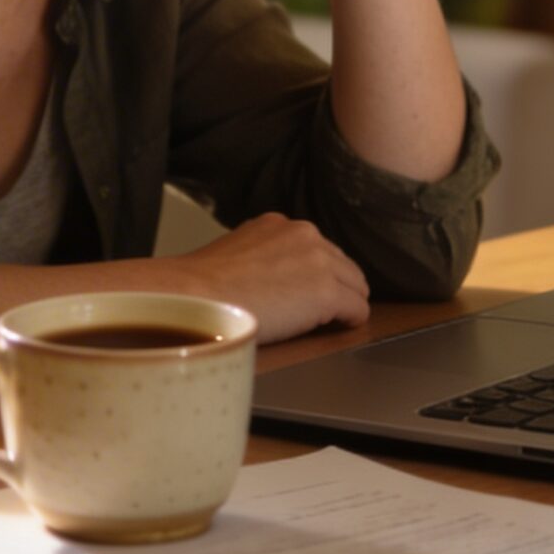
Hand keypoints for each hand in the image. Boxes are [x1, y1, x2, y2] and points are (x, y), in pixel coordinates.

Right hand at [175, 212, 370, 343]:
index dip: (316, 274)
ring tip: (324, 323)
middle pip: (343, 265)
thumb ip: (264, 255)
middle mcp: (305, 234)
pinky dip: (350, 321)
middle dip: (335, 288)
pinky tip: (337, 329)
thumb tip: (275, 275)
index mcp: (281, 225)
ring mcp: (319, 262)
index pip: (317, 249)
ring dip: (344, 304)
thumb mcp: (237, 251)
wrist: (196, 297)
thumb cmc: (203, 286)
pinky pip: (358, 310)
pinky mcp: (327, 293)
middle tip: (318, 312)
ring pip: (355, 286)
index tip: (307, 292)